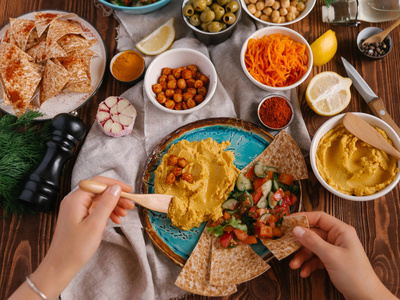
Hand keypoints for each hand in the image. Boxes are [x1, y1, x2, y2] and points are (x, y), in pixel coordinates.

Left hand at [10, 176, 133, 299]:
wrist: (60, 267)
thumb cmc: (75, 248)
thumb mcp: (95, 225)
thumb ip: (106, 204)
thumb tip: (116, 188)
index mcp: (75, 199)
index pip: (98, 183)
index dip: (115, 184)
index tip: (129, 191)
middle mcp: (74, 201)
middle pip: (99, 191)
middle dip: (116, 196)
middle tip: (130, 205)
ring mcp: (75, 209)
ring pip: (98, 200)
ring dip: (113, 204)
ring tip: (125, 213)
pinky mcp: (78, 217)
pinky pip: (95, 209)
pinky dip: (106, 212)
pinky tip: (116, 219)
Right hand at [289, 211, 396, 299]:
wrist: (366, 298)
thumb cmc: (355, 275)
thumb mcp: (330, 256)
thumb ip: (312, 241)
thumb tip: (296, 229)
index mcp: (341, 231)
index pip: (319, 217)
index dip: (303, 218)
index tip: (288, 222)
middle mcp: (338, 238)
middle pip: (313, 234)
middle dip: (300, 243)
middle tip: (287, 246)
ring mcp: (335, 250)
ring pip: (312, 247)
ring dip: (302, 256)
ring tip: (294, 265)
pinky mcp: (332, 261)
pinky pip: (316, 258)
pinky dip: (309, 265)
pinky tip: (304, 272)